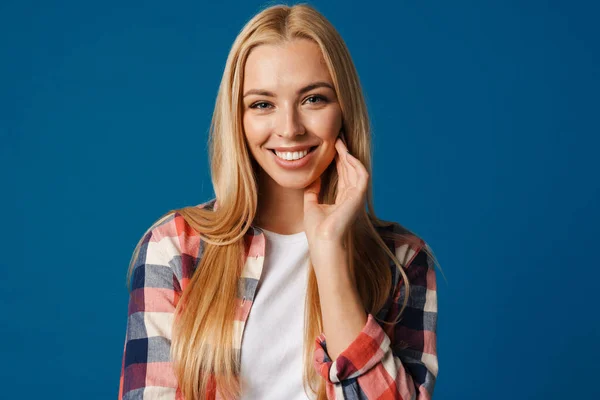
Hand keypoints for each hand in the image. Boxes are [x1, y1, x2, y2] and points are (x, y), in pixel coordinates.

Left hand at [303, 135, 368, 249]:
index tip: (331, 146)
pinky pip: (361, 176)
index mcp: (342, 199)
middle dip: (344, 153)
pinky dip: (355, 164)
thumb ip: (313, 191)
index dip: (338, 160)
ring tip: (340, 142)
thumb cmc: (317, 230)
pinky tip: (347, 154)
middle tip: (337, 137)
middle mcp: (351, 197)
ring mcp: (356, 197)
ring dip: (349, 155)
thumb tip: (311, 178)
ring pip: (356, 170)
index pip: (342, 174)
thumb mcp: (311, 205)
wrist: (323, 242)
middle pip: (350, 169)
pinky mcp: (358, 197)